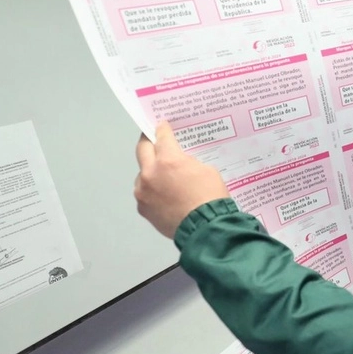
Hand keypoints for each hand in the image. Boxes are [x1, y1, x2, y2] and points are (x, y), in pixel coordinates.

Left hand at [135, 122, 230, 238]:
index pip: (162, 137)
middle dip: (148, 142)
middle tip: (152, 139)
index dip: (162, 129)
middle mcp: (150, 173)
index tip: (162, 125)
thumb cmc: (210, 196)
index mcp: (168, 160)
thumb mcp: (206, 170)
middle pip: (142, 150)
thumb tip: (180, 164)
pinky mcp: (143, 208)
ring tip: (162, 177)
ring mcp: (143, 192)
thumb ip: (188, 163)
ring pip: (142, 174)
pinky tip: (164, 196)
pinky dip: (152, 191)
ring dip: (150, 171)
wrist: (206, 228)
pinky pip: (145, 193)